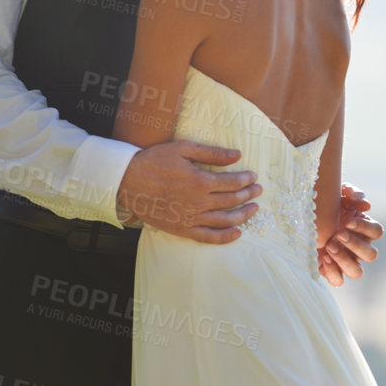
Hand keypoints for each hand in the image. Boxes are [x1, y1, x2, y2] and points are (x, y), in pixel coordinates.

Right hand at [117, 140, 260, 241]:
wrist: (127, 181)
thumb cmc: (154, 161)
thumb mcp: (183, 148)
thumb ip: (212, 153)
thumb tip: (237, 154)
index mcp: (201, 181)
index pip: (233, 182)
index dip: (246, 179)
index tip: (254, 177)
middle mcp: (199, 202)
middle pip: (232, 201)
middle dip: (249, 195)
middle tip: (258, 191)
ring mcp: (191, 218)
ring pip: (226, 220)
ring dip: (243, 215)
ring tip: (253, 209)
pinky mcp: (182, 229)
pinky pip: (209, 237)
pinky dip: (225, 237)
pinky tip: (237, 233)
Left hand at [318, 184, 382, 285]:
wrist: (300, 218)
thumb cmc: (324, 204)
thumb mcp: (336, 193)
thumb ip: (352, 193)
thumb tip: (366, 205)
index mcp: (364, 230)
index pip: (377, 232)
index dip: (365, 228)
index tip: (348, 221)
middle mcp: (358, 248)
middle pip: (371, 255)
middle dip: (355, 245)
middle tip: (338, 234)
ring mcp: (346, 262)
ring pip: (357, 272)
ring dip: (345, 260)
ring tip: (329, 247)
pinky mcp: (331, 271)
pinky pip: (338, 281)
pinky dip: (333, 272)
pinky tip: (323, 258)